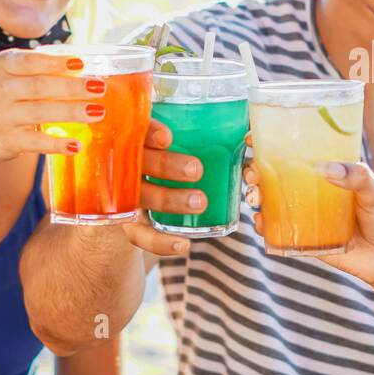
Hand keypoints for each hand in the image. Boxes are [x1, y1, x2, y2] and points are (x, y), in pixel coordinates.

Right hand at [0, 48, 110, 161]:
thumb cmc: (5, 94)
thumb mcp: (13, 74)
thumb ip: (43, 68)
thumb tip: (86, 66)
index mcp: (3, 66)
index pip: (28, 61)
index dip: (54, 62)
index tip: (81, 62)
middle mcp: (0, 90)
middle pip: (39, 87)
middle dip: (72, 87)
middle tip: (100, 87)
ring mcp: (2, 116)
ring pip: (40, 113)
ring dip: (71, 112)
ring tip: (98, 112)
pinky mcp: (7, 141)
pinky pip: (35, 143)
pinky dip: (56, 145)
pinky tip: (76, 145)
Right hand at [124, 118, 205, 256]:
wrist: (131, 202)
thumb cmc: (169, 161)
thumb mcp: (180, 143)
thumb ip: (207, 133)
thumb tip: (249, 134)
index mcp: (138, 138)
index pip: (136, 128)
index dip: (149, 132)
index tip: (168, 138)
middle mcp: (126, 165)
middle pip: (139, 162)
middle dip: (166, 166)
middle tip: (196, 170)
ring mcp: (124, 196)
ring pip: (142, 197)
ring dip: (170, 200)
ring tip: (200, 202)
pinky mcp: (126, 224)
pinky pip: (139, 236)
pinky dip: (160, 243)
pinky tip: (183, 245)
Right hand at [242, 149, 373, 288]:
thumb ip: (357, 177)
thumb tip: (326, 168)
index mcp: (328, 171)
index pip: (296, 151)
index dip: (271, 142)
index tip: (254, 135)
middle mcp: (312, 190)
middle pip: (274, 175)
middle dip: (254, 170)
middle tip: (253, 172)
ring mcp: (306, 214)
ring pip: (271, 201)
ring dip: (255, 195)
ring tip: (255, 196)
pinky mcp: (304, 239)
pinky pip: (278, 231)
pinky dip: (264, 225)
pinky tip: (261, 222)